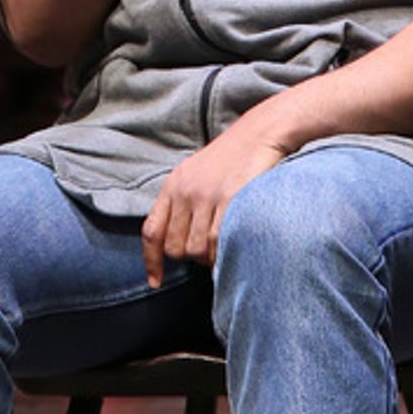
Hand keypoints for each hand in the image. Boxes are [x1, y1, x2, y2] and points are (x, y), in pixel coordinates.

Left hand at [141, 131, 287, 285]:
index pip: (152, 231)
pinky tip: (234, 248)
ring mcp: (207, 195)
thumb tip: (179, 243)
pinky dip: (224, 253)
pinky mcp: (231, 198)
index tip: (155, 282)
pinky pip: (219, 241)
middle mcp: (185, 191)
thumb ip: (183, 203)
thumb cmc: (233, 157)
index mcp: (173, 185)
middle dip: (190, 258)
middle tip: (210, 251)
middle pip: (175, 247)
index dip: (151, 261)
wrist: (261, 131)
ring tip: (224, 248)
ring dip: (210, 258)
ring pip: (197, 249)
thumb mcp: (196, 175)